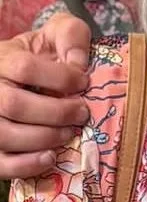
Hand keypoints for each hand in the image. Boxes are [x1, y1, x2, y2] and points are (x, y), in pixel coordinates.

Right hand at [0, 13, 91, 176]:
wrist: (20, 75)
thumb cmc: (41, 57)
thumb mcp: (54, 36)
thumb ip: (70, 36)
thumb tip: (78, 64)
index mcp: (1, 60)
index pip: (24, 68)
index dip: (59, 78)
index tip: (83, 83)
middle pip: (14, 105)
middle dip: (56, 113)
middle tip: (82, 114)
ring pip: (5, 134)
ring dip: (44, 138)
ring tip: (70, 133)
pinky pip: (0, 163)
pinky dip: (27, 165)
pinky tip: (50, 157)